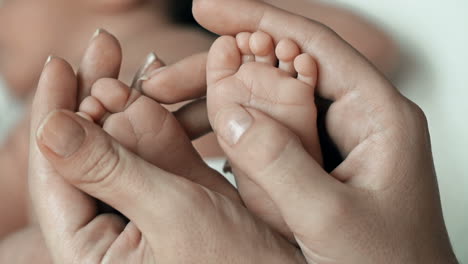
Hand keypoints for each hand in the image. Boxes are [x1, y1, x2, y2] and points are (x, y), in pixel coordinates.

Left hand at [28, 31, 303, 262]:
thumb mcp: (171, 215)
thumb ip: (109, 170)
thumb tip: (51, 127)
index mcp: (89, 252)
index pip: (55, 174)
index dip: (54, 114)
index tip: (60, 66)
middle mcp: (109, 234)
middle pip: (87, 156)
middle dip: (95, 101)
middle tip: (103, 53)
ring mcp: (144, 214)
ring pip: (124, 150)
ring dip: (127, 106)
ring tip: (132, 70)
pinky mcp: (175, 201)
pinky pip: (158, 155)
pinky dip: (159, 122)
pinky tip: (156, 94)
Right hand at [188, 0, 457, 262]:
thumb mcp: (333, 220)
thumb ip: (282, 167)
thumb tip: (232, 116)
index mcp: (376, 116)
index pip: (311, 44)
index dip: (257, 19)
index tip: (207, 9)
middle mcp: (356, 119)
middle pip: (281, 72)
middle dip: (219, 72)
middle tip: (163, 82)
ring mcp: (336, 142)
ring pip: (270, 104)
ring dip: (218, 105)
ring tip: (168, 114)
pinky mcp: (319, 165)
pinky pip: (271, 136)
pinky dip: (232, 135)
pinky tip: (200, 141)